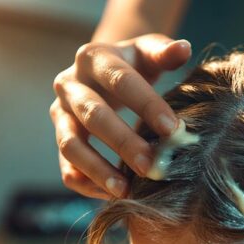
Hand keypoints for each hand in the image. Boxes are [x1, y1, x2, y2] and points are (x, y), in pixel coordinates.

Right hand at [50, 34, 191, 198]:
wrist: (105, 73)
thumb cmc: (134, 64)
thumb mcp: (149, 52)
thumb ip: (165, 51)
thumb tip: (184, 48)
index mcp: (93, 57)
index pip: (120, 80)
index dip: (146, 104)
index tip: (173, 130)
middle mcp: (69, 85)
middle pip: (93, 115)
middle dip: (123, 143)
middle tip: (153, 167)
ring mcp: (60, 115)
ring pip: (71, 145)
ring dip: (98, 170)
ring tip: (126, 190)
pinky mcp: (60, 140)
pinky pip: (66, 168)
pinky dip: (87, 184)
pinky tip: (115, 194)